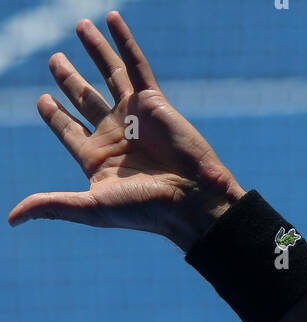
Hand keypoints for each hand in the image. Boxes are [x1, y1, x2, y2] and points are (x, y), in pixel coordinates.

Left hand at [8, 10, 244, 249]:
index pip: (68, 130)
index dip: (53, 115)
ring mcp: (134, 116)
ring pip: (109, 74)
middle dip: (68, 79)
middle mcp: (114, 134)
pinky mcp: (154, 102)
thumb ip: (52, 205)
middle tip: (54, 60)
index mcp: (98, 159)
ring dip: (95, 51)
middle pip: (84, 98)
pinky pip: (136, 65)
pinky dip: (124, 42)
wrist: (192, 200)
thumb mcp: (92, 208)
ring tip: (80, 26)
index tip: (42, 101)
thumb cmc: (145, 209)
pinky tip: (111, 19)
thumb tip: (12, 220)